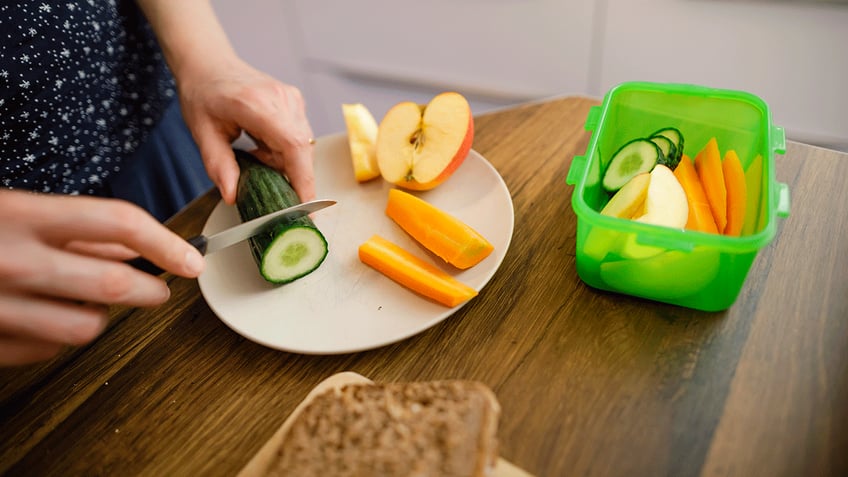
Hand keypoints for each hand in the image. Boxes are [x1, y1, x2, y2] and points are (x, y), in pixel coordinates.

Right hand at [0, 190, 204, 365]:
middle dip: (151, 289)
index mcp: (21, 215)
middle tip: (159, 290)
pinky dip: (54, 335)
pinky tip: (45, 316)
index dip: (166, 244)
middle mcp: (12, 261)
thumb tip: (131, 247)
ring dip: (97, 315)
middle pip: (113, 282)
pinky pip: (46, 349)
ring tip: (84, 300)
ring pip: (86, 326)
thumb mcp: (12, 210)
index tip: (191, 260)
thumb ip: (69, 225)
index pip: (118, 223)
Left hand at [177, 57, 315, 204]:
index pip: (293, 145)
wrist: (209, 65)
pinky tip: (260, 142)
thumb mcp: (203, 133)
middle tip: (258, 173)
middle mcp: (281, 99)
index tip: (306, 207)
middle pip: (301, 150)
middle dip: (287, 173)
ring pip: (302, 147)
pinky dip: (282, 149)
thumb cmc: (203, 94)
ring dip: (281, 160)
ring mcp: (292, 98)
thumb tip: (232, 195)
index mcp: (256, 104)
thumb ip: (219, 166)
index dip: (304, 179)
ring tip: (252, 149)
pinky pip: (299, 138)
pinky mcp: (295, 102)